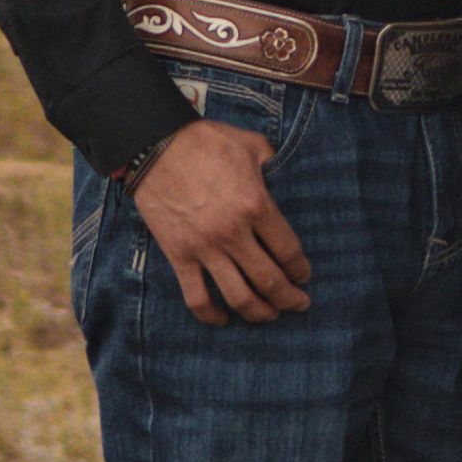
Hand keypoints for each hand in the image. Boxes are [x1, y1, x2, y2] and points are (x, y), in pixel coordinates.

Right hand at [130, 118, 312, 326]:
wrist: (156, 146)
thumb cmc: (207, 142)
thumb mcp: (251, 144)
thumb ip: (274, 162)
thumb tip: (287, 173)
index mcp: (256, 204)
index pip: (288, 251)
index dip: (301, 269)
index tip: (305, 276)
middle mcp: (233, 232)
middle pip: (269, 280)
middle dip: (288, 298)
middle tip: (299, 304)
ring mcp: (205, 248)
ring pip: (238, 296)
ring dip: (259, 312)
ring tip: (270, 315)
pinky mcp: (179, 256)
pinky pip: (197, 297)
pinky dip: (211, 315)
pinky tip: (223, 319)